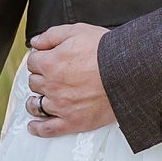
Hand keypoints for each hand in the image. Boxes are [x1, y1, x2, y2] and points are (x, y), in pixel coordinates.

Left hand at [21, 23, 115, 137]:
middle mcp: (52, 86)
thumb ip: (52, 35)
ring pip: (36, 105)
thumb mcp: (78, 31)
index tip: (44, 60)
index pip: (33, 62)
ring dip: (34, 101)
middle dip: (39, 77)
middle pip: (34, 82)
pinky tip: (34, 126)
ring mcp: (61, 106)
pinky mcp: (72, 122)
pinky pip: (48, 129)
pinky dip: (38, 129)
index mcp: (50, 63)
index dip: (39, 59)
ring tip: (36, 100)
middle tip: (48, 77)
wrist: (128, 71)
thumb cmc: (107, 52)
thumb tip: (36, 42)